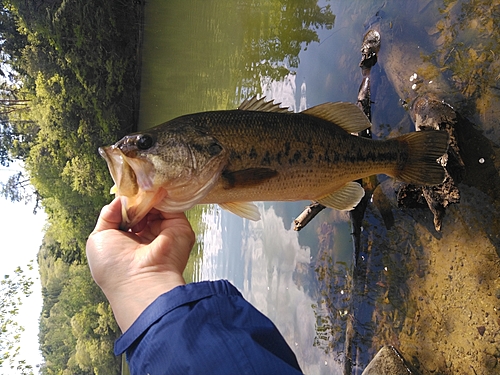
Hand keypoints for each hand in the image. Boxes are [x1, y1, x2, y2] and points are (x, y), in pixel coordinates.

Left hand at [86, 198, 194, 331]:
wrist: (139, 281)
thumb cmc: (114, 268)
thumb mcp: (98, 238)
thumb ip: (108, 215)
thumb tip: (120, 199)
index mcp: (128, 242)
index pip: (128, 215)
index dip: (124, 204)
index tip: (121, 196)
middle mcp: (147, 237)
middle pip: (143, 208)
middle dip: (135, 200)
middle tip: (130, 195)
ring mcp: (164, 232)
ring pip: (157, 205)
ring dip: (147, 198)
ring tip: (139, 198)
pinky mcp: (179, 227)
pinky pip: (171, 206)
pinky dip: (161, 198)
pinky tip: (151, 197)